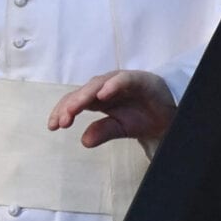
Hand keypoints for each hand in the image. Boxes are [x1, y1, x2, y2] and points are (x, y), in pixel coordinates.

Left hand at [47, 70, 176, 153]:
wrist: (168, 114)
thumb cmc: (140, 117)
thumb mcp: (119, 128)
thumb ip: (103, 131)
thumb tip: (84, 141)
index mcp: (97, 98)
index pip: (74, 102)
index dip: (62, 112)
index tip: (52, 127)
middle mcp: (105, 87)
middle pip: (82, 93)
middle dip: (70, 106)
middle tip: (61, 121)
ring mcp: (120, 81)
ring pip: (97, 84)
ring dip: (85, 95)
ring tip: (74, 109)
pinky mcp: (137, 79)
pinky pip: (122, 79)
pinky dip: (112, 85)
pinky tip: (103, 94)